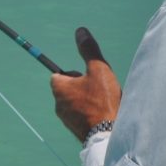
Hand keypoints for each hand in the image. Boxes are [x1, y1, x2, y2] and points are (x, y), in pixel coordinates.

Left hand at [50, 27, 121, 141]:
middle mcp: (58, 104)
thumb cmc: (102, 101)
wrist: (108, 135)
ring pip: (76, 102)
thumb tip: (80, 31)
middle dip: (84, 87)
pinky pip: (81, 116)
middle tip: (100, 90)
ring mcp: (65, 119)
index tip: (89, 78)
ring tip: (104, 103)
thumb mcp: (98, 69)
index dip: (75, 74)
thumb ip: (88, 50)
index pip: (59, 74)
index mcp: (58, 88)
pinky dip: (91, 113)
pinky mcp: (74, 130)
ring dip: (89, 100)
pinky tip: (104, 115)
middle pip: (69, 88)